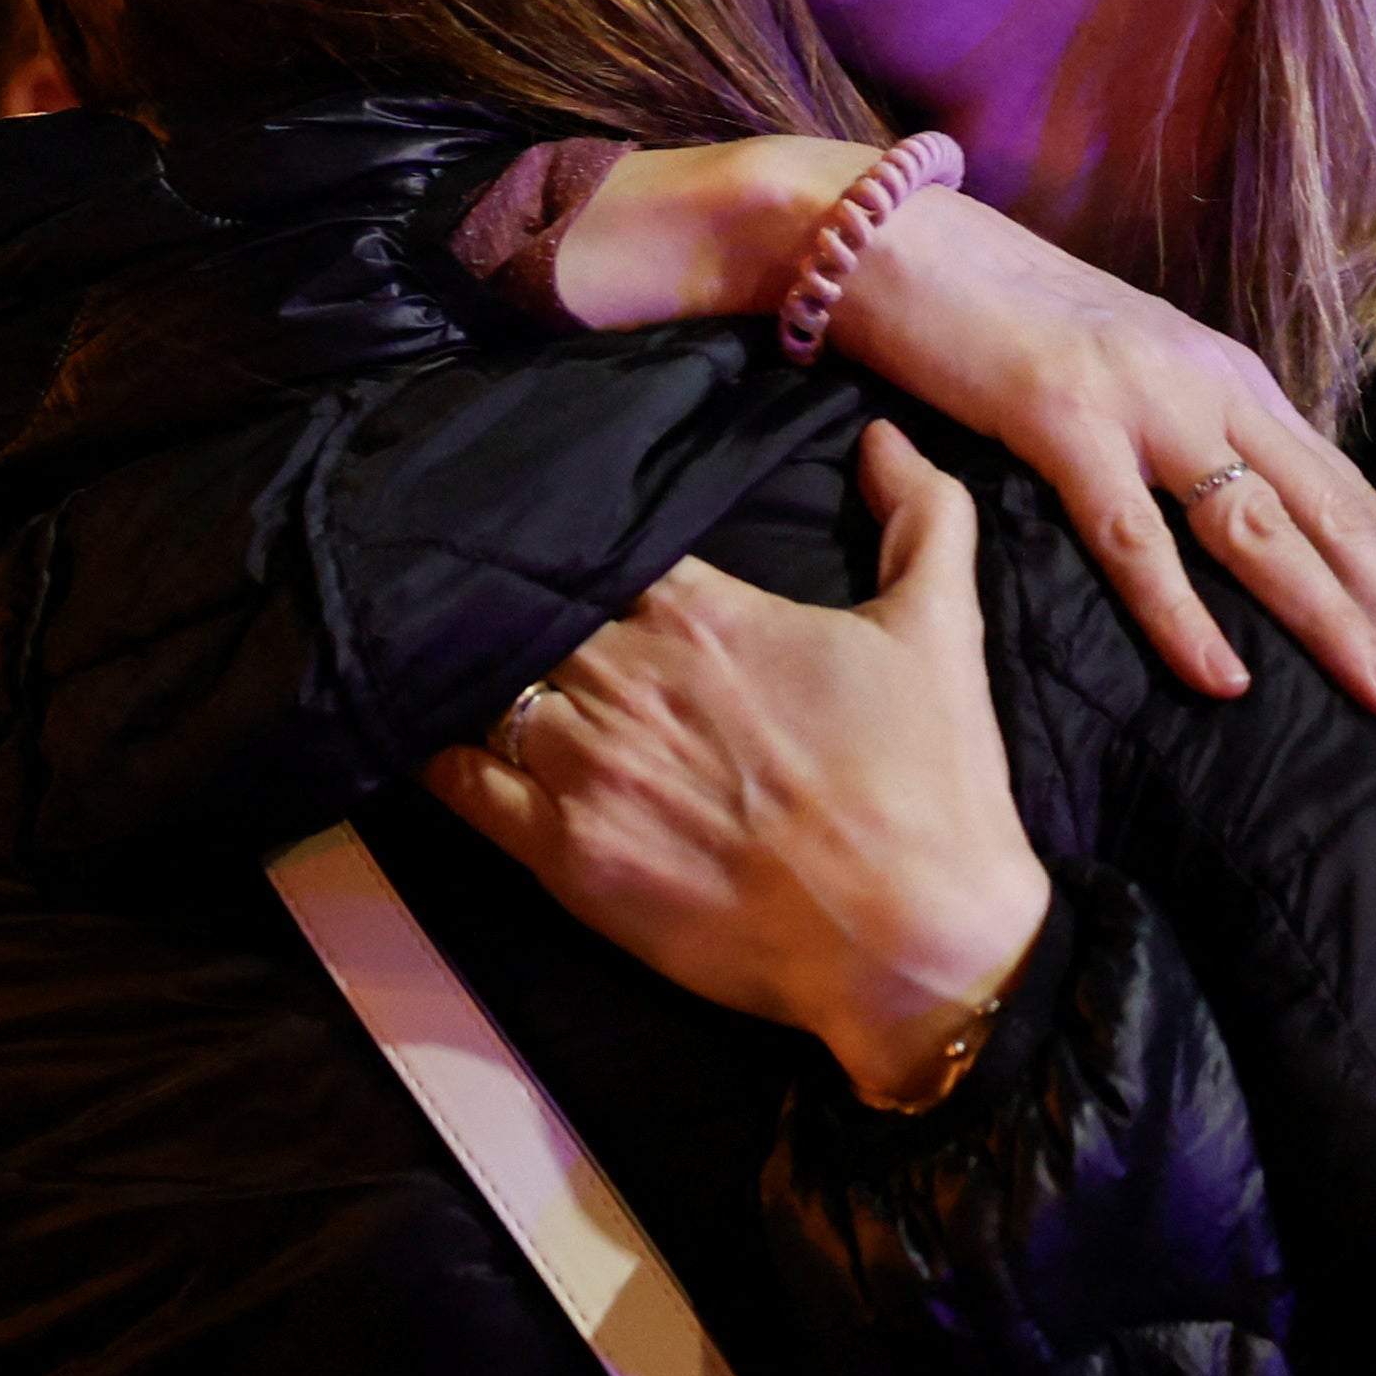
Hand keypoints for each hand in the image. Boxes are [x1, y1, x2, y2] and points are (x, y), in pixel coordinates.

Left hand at [424, 420, 1053, 1103]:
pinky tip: (432, 739)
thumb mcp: (943, 629)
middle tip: (483, 599)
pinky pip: (457, 783)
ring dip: (469, 676)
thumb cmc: (931, 785)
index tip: (547, 542)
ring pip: (479, 687)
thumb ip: (921, 515)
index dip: (563, 544)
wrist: (917, 940)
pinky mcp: (560, 853)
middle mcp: (622, 674)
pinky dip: (437, 754)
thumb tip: (882, 436)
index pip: (588, 545)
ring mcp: (582, 764)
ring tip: (450, 666)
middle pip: (523, 612)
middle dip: (508, 605)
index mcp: (697, 610)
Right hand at [551, 146, 1375, 736]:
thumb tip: (1231, 521)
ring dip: (1337, 622)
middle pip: (1339, 522)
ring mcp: (1142, 398)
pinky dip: (1186, 614)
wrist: (893, 239)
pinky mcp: (1062, 418)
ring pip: (1266, 532)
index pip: (1348, 499)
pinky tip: (1223, 678)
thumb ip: (1181, 435)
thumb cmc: (995, 316)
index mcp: (1232, 377)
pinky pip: (1137, 536)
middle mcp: (1212, 384)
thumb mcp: (1119, 374)